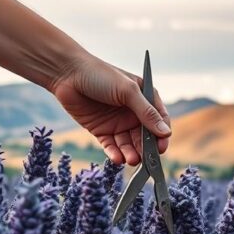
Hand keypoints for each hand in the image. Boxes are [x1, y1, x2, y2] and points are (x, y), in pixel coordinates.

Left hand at [49, 52, 170, 164]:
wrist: (66, 73)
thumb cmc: (100, 74)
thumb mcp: (128, 91)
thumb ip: (147, 113)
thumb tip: (166, 133)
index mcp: (144, 99)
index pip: (160, 121)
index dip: (162, 135)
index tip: (161, 147)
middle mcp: (133, 113)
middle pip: (145, 136)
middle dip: (146, 148)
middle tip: (146, 160)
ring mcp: (117, 123)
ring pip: (129, 144)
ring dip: (131, 153)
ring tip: (131, 160)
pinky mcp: (101, 131)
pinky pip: (111, 146)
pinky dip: (115, 153)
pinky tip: (117, 158)